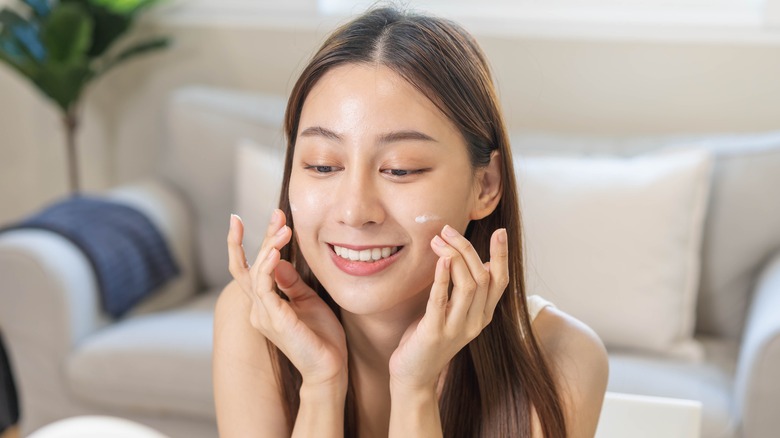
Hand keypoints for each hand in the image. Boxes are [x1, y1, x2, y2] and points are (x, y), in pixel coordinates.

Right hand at [227, 210, 347, 389]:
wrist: (329, 367)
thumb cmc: (322, 336)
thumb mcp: (308, 300)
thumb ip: (292, 281)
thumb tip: (280, 259)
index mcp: (265, 304)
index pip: (246, 268)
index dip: (240, 244)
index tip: (239, 218)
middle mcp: (258, 308)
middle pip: (249, 265)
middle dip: (261, 236)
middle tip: (276, 214)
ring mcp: (263, 315)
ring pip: (256, 272)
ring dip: (269, 247)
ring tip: (283, 230)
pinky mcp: (274, 320)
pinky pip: (265, 287)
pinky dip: (268, 266)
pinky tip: (278, 251)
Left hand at [388, 225, 508, 391]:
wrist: (414, 376)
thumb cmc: (430, 338)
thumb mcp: (453, 312)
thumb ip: (465, 290)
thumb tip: (478, 260)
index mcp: (483, 315)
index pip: (501, 281)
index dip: (502, 256)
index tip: (500, 232)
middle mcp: (475, 322)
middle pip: (483, 277)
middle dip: (467, 248)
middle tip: (448, 230)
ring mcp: (456, 328)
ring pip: (468, 286)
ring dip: (454, 257)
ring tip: (438, 240)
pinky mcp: (435, 332)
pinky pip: (441, 301)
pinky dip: (442, 278)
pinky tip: (440, 260)